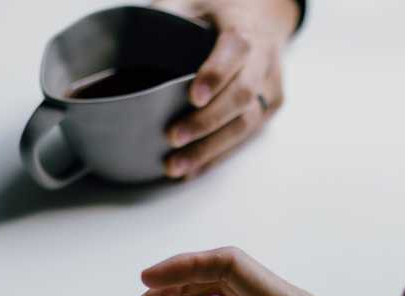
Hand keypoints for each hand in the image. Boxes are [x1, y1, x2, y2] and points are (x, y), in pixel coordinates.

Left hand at [153, 0, 300, 177]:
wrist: (266, 17)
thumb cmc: (222, 11)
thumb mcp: (195, 0)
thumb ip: (169, 13)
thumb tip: (132, 38)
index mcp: (245, 30)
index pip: (235, 52)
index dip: (216, 75)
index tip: (193, 97)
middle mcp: (264, 61)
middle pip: (242, 96)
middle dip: (207, 122)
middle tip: (173, 137)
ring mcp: (271, 87)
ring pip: (247, 123)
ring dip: (211, 149)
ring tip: (177, 166)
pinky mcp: (271, 107)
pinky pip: (246, 136)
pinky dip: (219, 155)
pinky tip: (194, 169)